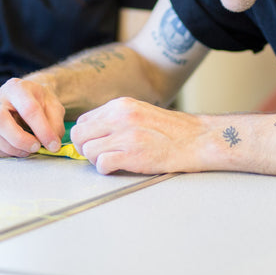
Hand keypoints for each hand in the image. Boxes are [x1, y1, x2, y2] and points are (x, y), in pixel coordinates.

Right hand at [0, 78, 65, 157]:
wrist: (27, 99)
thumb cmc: (40, 102)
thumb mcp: (54, 107)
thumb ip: (55, 125)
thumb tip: (52, 146)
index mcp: (17, 88)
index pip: (28, 108)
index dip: (42, 129)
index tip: (54, 145)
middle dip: (19, 138)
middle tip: (36, 147)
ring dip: (13, 148)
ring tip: (30, 149)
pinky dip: (7, 152)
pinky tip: (20, 148)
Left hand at [71, 97, 204, 174]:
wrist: (196, 139)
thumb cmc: (170, 130)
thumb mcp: (140, 112)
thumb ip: (116, 118)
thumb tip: (93, 132)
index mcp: (120, 105)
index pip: (83, 120)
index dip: (86, 135)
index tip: (95, 143)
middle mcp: (120, 117)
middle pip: (79, 135)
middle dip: (85, 148)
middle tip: (98, 154)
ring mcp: (126, 136)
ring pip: (87, 150)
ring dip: (96, 159)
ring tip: (111, 160)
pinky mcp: (133, 155)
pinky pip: (101, 164)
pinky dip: (105, 169)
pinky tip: (118, 167)